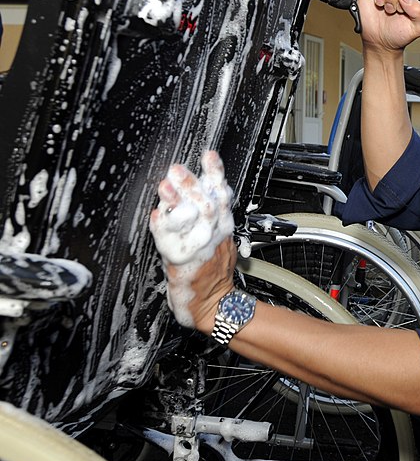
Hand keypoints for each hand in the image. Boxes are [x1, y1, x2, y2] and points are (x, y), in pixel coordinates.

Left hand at [149, 151, 235, 330]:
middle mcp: (215, 236)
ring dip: (176, 203)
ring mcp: (200, 250)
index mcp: (224, 228)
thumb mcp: (222, 242)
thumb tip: (206, 192)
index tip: (209, 155)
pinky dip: (163, 230)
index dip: (216, 174)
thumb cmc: (214, 275)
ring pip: (191, 222)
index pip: (222, 195)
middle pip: (207, 204)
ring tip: (164, 188)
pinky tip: (155, 217)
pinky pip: (172, 244)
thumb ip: (215, 218)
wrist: (216, 305)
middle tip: (178, 169)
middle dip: (192, 184)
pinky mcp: (184, 265)